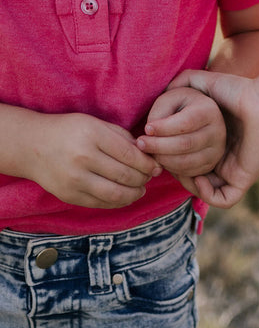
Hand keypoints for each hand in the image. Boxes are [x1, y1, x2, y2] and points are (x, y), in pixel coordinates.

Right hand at [27, 113, 159, 207]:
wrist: (31, 146)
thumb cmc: (69, 131)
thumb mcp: (95, 123)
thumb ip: (122, 137)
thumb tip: (148, 155)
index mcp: (92, 135)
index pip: (130, 154)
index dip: (148, 163)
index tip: (156, 167)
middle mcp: (82, 158)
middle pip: (126, 175)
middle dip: (144, 179)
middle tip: (150, 177)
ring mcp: (74, 179)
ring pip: (116, 194)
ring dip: (135, 194)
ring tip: (141, 189)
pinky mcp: (69, 195)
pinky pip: (101, 203)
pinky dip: (118, 202)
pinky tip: (125, 195)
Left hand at [137, 87, 226, 186]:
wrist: (197, 116)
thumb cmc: (179, 106)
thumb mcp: (169, 99)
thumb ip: (159, 113)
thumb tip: (151, 134)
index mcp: (209, 110)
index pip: (186, 123)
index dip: (163, 128)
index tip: (146, 128)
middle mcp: (218, 132)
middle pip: (186, 144)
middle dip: (158, 146)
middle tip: (140, 143)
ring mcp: (216, 151)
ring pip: (186, 162)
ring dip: (162, 159)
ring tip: (149, 152)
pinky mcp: (210, 165)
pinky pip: (188, 173)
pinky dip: (170, 168)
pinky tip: (161, 158)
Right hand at [166, 70, 258, 207]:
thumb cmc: (238, 90)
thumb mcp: (206, 84)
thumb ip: (185, 81)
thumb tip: (165, 88)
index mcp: (214, 143)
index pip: (186, 159)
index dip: (170, 157)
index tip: (158, 148)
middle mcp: (223, 159)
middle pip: (192, 177)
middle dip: (176, 170)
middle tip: (163, 160)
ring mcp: (234, 171)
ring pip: (205, 191)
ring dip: (188, 185)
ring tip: (177, 169)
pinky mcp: (243, 179)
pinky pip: (224, 199)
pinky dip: (207, 194)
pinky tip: (199, 179)